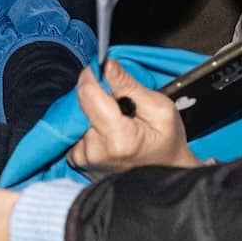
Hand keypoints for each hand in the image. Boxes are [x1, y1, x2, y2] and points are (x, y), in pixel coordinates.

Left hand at [69, 61, 198, 175]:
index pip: (88, 94)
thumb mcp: (160, 109)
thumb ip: (129, 86)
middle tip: (119, 100)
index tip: (102, 67)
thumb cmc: (167, 144)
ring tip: (116, 117)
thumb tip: (106, 64)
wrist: (165, 176)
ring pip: (76, 116)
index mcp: (118, 139)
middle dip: (96, 93)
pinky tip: (106, 128)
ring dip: (92, 109)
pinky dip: (88, 123)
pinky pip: (74, 129)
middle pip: (81, 104)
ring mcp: (83, 158)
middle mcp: (94, 151)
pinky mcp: (77, 160)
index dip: (93, 75)